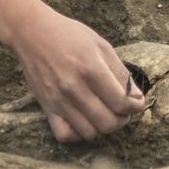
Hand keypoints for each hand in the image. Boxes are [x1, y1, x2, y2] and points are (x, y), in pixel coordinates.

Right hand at [8, 8, 144, 142]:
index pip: (122, 103)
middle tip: (122, 109)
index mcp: (91, 69)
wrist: (32, 33)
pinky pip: (65, 135)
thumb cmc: (69, 34)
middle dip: (122, 119)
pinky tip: (83, 120)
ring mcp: (59, 100)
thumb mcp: (101, 45)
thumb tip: (136, 97)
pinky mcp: (46, 107)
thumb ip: (120, 72)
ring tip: (103, 113)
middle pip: (108, 123)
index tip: (137, 102)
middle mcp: (75, 88)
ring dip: (102, 127)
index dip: (136, 107)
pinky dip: (77, 134)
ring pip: (90, 133)